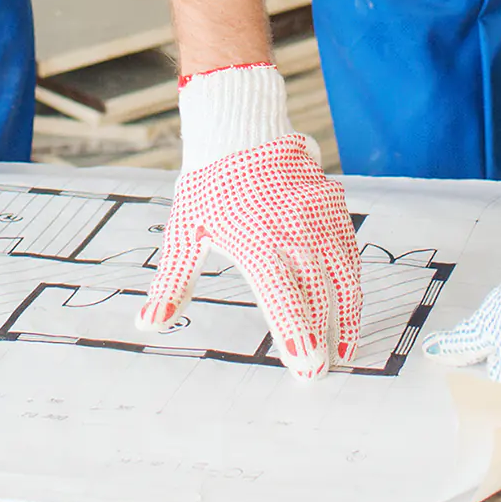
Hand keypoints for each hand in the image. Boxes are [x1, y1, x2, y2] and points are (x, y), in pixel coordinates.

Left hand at [137, 63, 362, 378]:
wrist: (239, 128)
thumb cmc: (208, 184)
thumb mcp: (184, 231)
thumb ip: (172, 282)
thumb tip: (147, 323)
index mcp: (257, 242)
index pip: (284, 300)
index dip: (297, 338)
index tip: (308, 370)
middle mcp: (293, 230)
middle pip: (317, 296)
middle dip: (322, 340)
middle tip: (322, 373)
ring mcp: (318, 216)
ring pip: (342, 276)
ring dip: (346, 317)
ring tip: (343, 350)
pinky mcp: (333, 205)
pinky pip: (349, 251)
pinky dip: (352, 283)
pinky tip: (349, 306)